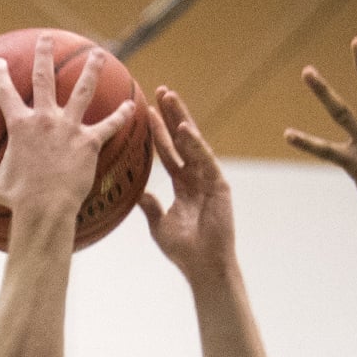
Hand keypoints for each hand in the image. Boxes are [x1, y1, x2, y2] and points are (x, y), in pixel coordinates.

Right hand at [0, 34, 137, 221]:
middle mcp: (44, 118)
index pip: (6, 93)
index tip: (0, 63)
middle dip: (45, 54)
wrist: (44, 206)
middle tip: (46, 39)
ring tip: (98, 54)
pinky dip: (122, 116)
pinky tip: (132, 106)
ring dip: (92, 70)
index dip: (1, 76)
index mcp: (20, 125)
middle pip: (45, 78)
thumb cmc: (18, 199)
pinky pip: (109, 126)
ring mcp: (69, 127)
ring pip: (83, 90)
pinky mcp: (89, 142)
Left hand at [139, 87, 237, 283]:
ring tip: (170, 97)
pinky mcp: (219, 184)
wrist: (203, 266)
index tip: (147, 111)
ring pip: (193, 142)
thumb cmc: (183, 249)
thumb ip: (150, 205)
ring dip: (182, 118)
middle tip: (160, 91)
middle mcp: (196, 177)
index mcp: (183, 185)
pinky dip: (195, 143)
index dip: (158, 131)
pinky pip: (205, 159)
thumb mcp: (159, 223)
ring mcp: (208, 178)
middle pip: (182, 139)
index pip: (168, 152)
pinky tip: (184, 127)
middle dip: (172, 114)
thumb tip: (136, 192)